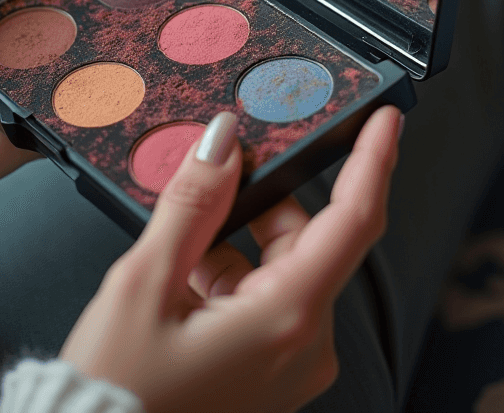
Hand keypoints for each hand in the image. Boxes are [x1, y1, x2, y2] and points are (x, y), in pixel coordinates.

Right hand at [61, 104, 402, 412]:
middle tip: (207, 185)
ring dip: (234, 246)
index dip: (373, 160)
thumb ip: (192, 203)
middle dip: (257, 207)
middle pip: (304, 240)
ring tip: (174, 260)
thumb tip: (224, 141)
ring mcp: (290, 363)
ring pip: (281, 268)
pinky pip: (266, 301)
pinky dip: (229, 279)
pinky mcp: (271, 373)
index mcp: (286, 319)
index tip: (383, 117)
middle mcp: (303, 345)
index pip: (354, 220)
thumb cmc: (120, 393)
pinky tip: (182, 285)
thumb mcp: (145, 283)